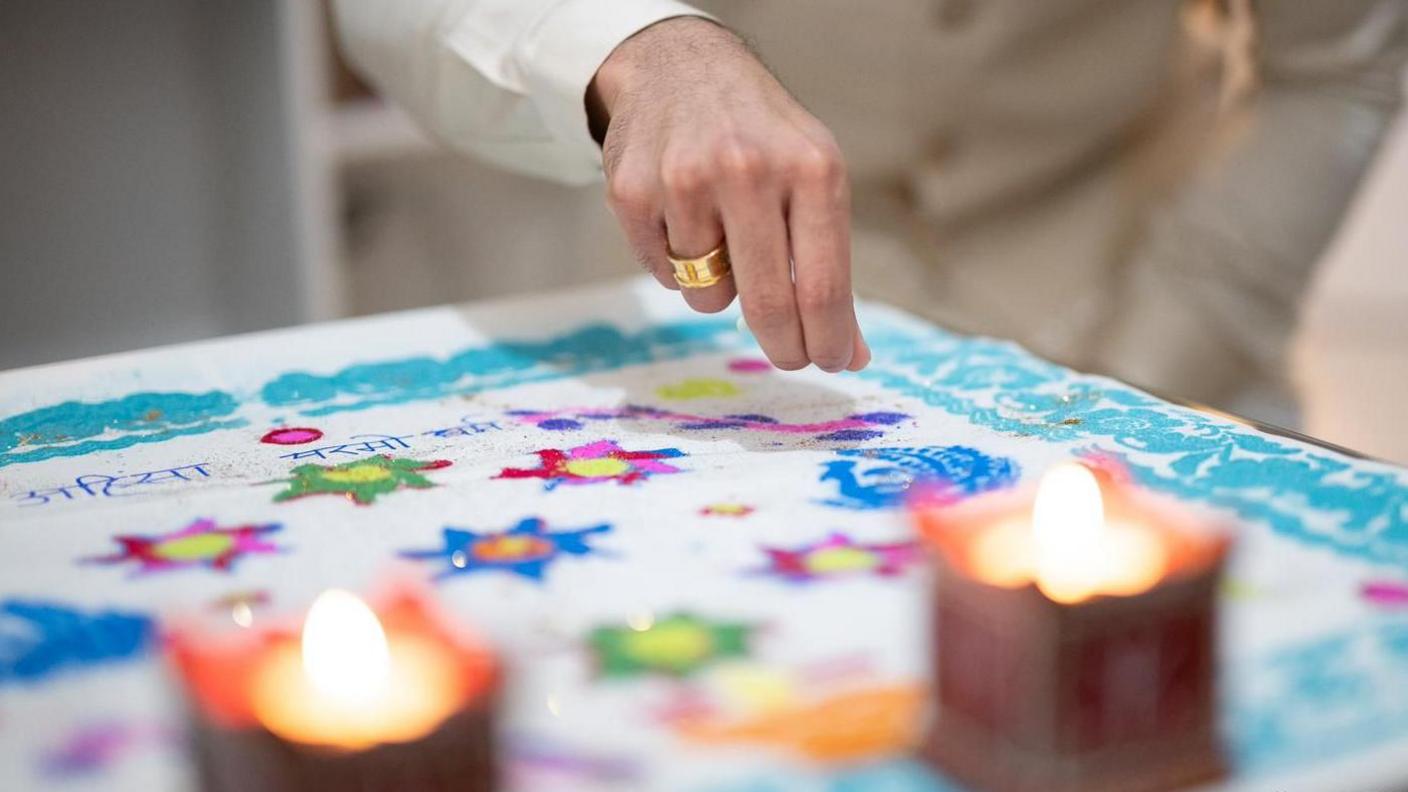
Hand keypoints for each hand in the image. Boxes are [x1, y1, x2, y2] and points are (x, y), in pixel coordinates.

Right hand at [588, 17, 869, 371]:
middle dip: (784, 344)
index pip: (823, 284)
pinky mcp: (632, 193)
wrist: (679, 66)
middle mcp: (748, 169)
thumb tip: (853, 355)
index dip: (829, 340)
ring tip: (722, 234)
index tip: (832, 363)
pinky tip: (682, 219)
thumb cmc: (761, 135)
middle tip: (789, 355)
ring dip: (719, 285)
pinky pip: (664, 274)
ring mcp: (684, 180)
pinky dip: (676, 264)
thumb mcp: (814, 176)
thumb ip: (832, 266)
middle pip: (768, 302)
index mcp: (809, 167)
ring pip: (709, 295)